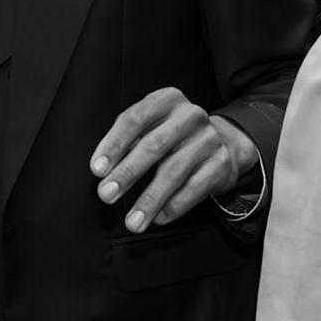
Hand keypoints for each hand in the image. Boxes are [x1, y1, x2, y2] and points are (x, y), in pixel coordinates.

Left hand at [90, 88, 252, 232]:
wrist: (224, 143)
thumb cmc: (175, 135)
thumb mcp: (152, 125)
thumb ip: (128, 139)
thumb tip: (104, 168)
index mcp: (167, 100)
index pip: (135, 118)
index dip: (113, 144)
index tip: (97, 169)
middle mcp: (189, 116)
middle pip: (153, 145)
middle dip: (127, 173)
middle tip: (106, 195)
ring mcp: (208, 140)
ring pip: (174, 172)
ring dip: (149, 200)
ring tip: (132, 220)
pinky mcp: (221, 164)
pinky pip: (194, 189)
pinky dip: (174, 206)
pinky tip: (158, 217)